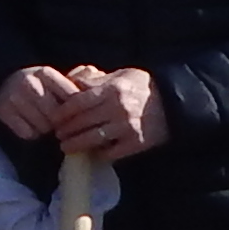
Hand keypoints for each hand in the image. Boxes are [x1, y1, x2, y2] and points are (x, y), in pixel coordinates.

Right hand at [0, 65, 76, 143]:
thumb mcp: (56, 81)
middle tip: (62, 126)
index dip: (77, 112)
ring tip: (47, 126)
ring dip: (47, 130)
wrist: (3, 84)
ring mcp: (14, 97)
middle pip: (56, 115)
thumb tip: (94, 75)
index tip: (79, 118)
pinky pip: (27, 133)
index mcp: (45, 73)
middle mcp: (29, 83)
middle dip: (61, 123)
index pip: (70, 97)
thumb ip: (77, 82)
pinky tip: (33, 128)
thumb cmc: (39, 86)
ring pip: (42, 126)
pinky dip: (32, 134)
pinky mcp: (3, 111)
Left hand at [49, 67, 164, 158]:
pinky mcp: (136, 144)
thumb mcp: (120, 75)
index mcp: (113, 89)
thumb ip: (96, 79)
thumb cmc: (142, 86)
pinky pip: (111, 153)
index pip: (79, 102)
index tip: (54, 118)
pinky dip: (98, 154)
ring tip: (65, 147)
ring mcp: (127, 128)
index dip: (63, 112)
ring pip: (93, 139)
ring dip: (76, 144)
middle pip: (82, 122)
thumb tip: (70, 82)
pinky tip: (90, 153)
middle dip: (65, 130)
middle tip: (57, 134)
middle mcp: (118, 109)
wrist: (174, 103)